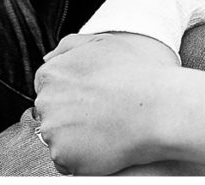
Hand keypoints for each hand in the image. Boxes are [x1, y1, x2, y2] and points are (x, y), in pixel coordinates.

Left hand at [33, 33, 178, 174]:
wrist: (158, 108)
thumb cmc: (136, 74)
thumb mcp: (101, 44)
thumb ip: (68, 46)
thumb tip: (49, 56)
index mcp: (51, 74)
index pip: (47, 87)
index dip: (71, 93)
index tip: (91, 98)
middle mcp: (47, 102)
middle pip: (50, 113)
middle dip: (69, 114)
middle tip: (100, 113)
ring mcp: (54, 131)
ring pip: (58, 138)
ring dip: (75, 137)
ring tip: (106, 127)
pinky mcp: (64, 157)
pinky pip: (67, 161)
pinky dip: (82, 157)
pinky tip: (105, 143)